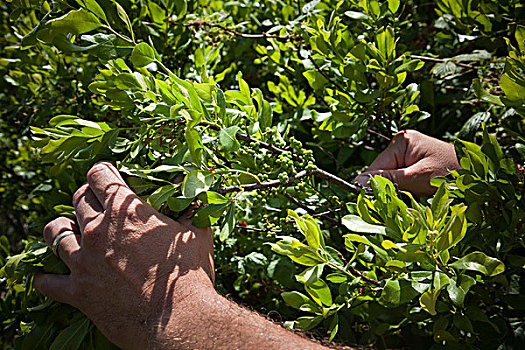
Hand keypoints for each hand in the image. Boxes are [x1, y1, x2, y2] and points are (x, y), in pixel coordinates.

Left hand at [34, 162, 214, 348]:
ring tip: (69, 230)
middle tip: (97, 204)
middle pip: (77, 198)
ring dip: (62, 228)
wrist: (180, 320)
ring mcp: (84, 261)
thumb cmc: (191, 275)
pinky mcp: (78, 292)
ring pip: (55, 232)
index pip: (99, 174)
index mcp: (126, 210)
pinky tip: (51, 276)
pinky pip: (48, 281)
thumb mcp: (197, 233)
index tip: (107, 176)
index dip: (103, 172)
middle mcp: (98, 230)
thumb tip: (196, 191)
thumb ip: (192, 208)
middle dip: (87, 197)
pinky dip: (48, 277)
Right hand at [354, 130, 459, 196]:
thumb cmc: (454, 172)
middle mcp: (402, 145)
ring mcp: (408, 155)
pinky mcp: (414, 166)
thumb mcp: (419, 178)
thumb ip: (389, 180)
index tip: (374, 206)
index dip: (373, 188)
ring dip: (398, 194)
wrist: (481, 173)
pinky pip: (401, 182)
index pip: (374, 168)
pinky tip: (415, 198)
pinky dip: (405, 193)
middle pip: (382, 175)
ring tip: (412, 201)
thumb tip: (357, 183)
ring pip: (391, 181)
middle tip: (399, 205)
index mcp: (401, 141)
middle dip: (389, 191)